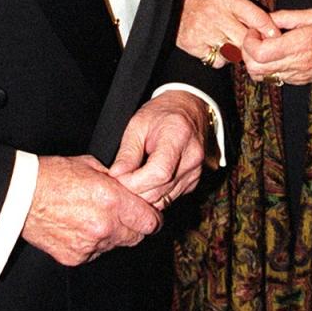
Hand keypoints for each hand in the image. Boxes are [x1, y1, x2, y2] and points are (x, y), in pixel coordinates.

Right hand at [22, 154, 162, 265]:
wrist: (19, 196)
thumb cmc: (52, 176)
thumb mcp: (90, 166)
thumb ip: (115, 180)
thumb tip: (130, 188)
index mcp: (112, 201)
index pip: (150, 221)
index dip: (152, 218)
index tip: (149, 215)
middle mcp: (105, 226)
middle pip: (137, 237)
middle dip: (134, 227)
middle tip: (121, 215)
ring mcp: (90, 245)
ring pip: (115, 245)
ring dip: (112, 234)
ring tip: (91, 217)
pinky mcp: (75, 257)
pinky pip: (94, 253)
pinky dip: (91, 244)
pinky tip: (77, 227)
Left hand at [109, 90, 211, 206]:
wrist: (188, 111)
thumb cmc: (161, 114)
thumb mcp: (138, 124)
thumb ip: (128, 152)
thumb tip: (116, 175)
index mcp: (179, 137)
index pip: (159, 172)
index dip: (135, 181)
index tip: (118, 177)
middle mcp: (192, 158)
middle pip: (160, 190)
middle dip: (135, 191)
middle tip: (118, 181)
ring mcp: (195, 172)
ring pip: (164, 199)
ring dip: (143, 196)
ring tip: (130, 181)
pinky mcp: (193, 182)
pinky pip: (169, 198)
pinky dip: (154, 195)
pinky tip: (144, 183)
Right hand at [177, 0, 278, 68]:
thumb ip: (243, 7)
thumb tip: (267, 25)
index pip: (258, 17)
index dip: (270, 31)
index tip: (276, 38)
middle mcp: (217, 14)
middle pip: (247, 39)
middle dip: (252, 45)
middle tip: (253, 47)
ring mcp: (204, 30)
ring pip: (233, 52)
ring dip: (235, 52)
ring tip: (229, 44)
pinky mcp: (193, 44)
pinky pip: (216, 60)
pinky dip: (218, 58)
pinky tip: (214, 48)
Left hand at [241, 9, 311, 84]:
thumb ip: (287, 17)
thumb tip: (267, 18)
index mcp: (301, 44)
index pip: (260, 53)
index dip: (249, 41)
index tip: (255, 30)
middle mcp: (298, 64)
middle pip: (256, 69)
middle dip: (247, 53)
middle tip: (256, 38)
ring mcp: (300, 76)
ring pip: (263, 77)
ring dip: (257, 62)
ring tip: (266, 45)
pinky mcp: (302, 81)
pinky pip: (276, 78)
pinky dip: (269, 67)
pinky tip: (278, 53)